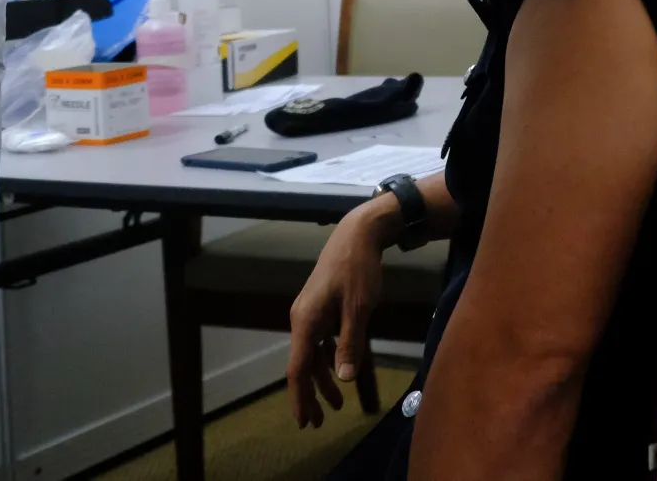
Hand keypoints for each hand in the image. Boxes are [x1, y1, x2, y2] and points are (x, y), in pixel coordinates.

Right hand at [287, 204, 393, 428]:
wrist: (358, 234)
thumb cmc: (358, 270)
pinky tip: (341, 370)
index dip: (300, 397)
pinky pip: (321, 340)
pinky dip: (330, 357)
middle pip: (303, 365)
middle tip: (318, 422)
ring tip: (337, 403)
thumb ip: (350, 344)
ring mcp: (311, 312)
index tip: (303, 422)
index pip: (298, 368)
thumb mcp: (358, 309)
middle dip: (310, 394)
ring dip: (323, 378)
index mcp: (306, 321)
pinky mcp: (322, 306)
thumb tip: (344, 378)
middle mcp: (302, 319)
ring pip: (313, 354)